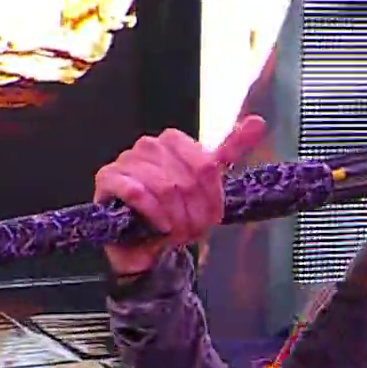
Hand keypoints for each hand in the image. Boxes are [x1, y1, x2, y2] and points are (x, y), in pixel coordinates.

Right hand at [93, 116, 266, 275]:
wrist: (145, 246)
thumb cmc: (176, 213)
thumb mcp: (209, 185)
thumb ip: (231, 150)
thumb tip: (259, 121)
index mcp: (175, 141)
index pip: (205, 165)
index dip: (211, 197)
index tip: (212, 217)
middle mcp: (149, 145)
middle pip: (186, 179)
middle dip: (194, 213)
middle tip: (192, 231)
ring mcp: (126, 160)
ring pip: (164, 187)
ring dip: (174, 218)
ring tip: (175, 232)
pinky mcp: (107, 179)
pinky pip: (136, 192)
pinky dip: (152, 214)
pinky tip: (158, 226)